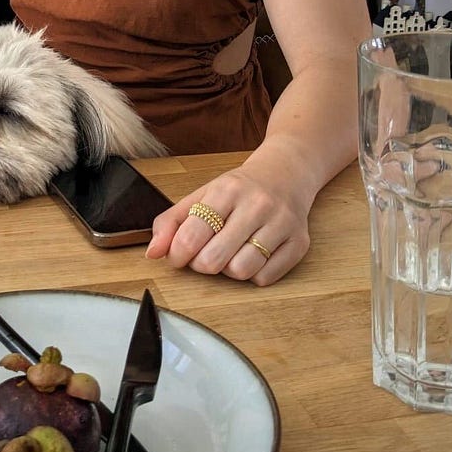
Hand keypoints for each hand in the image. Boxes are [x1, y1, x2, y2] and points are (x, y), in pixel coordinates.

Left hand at [145, 163, 311, 285]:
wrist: (287, 173)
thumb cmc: (240, 189)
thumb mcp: (202, 195)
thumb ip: (172, 222)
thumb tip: (152, 253)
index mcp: (226, 190)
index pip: (192, 235)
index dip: (178, 254)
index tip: (179, 255)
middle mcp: (256, 204)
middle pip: (214, 260)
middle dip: (202, 264)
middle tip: (205, 254)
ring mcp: (281, 223)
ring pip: (241, 271)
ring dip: (229, 270)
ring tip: (230, 253)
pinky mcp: (299, 242)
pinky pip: (265, 278)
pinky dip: (253, 274)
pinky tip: (252, 255)